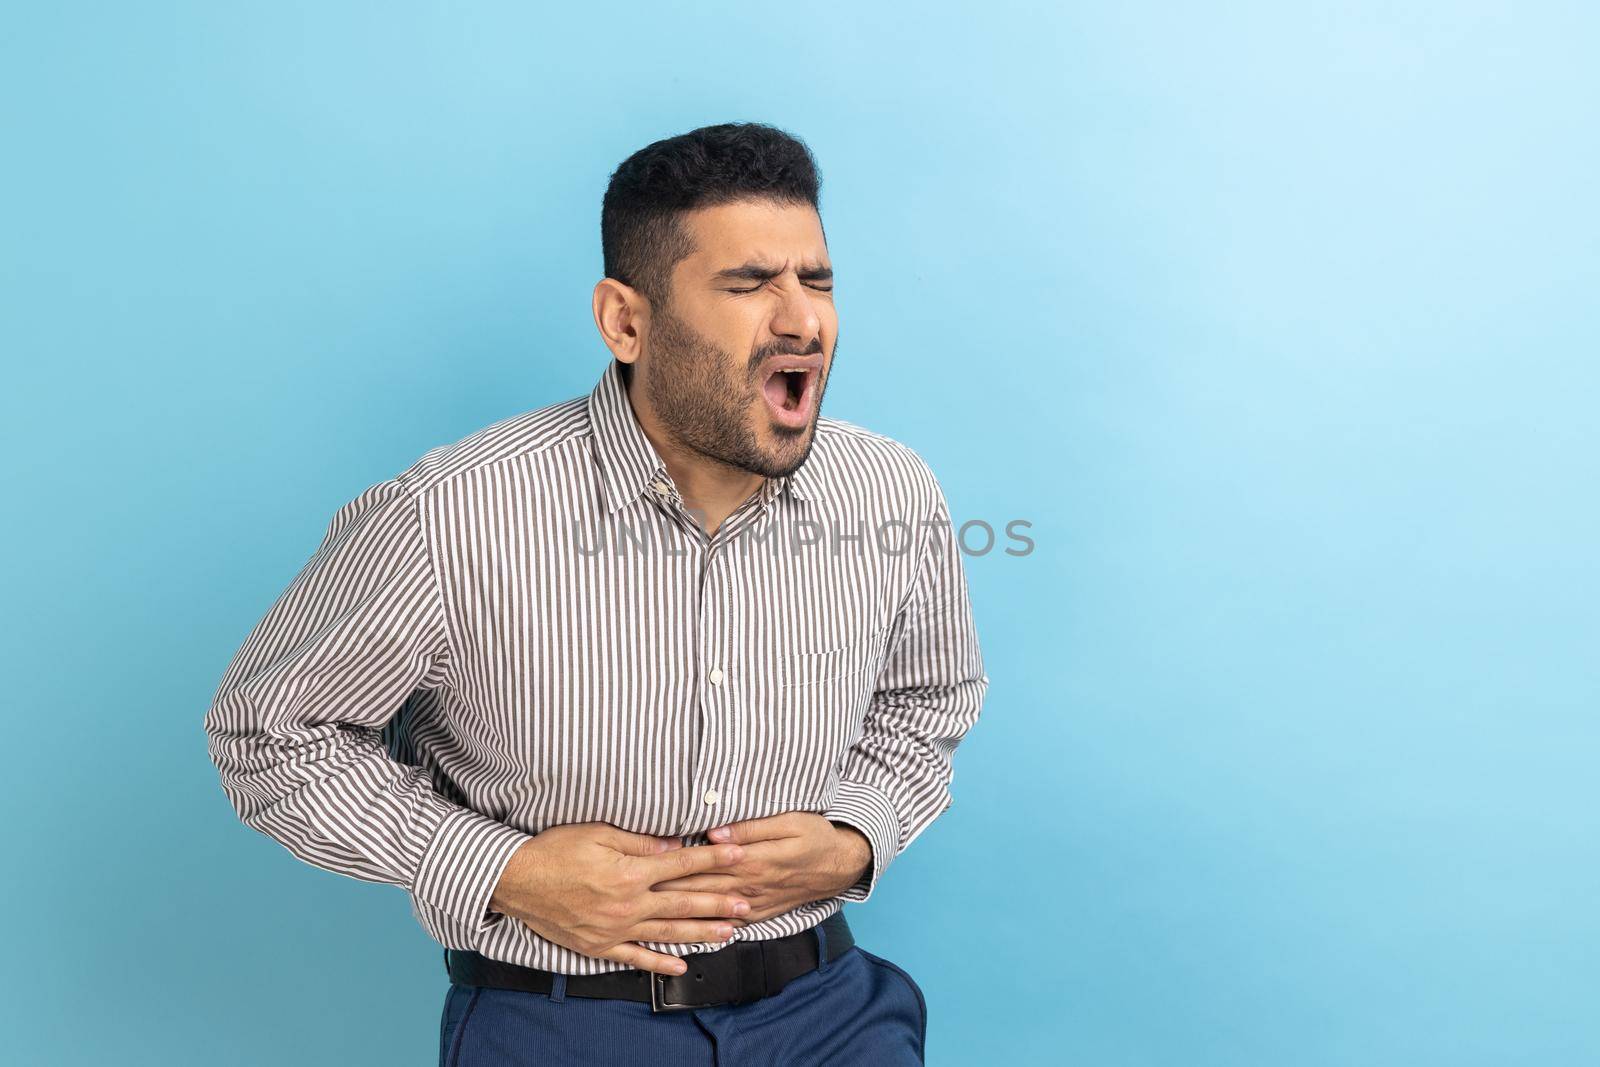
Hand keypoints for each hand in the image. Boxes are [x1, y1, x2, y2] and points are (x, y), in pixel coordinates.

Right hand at [489, 821, 752, 975]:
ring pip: (668, 933)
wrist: (516, 881)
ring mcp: (615, 929)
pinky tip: (683, 965)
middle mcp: (628, 904)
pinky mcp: (600, 946)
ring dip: (701, 933)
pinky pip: (636, 958)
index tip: (740, 856)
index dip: (714, 860)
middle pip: (683, 903)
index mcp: (630, 872)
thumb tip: (674, 845)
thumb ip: (639, 841)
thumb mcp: (598, 833)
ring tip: (729, 933)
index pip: (682, 864)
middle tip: (747, 903)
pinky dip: (660, 963)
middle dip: (719, 902)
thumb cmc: (555, 850)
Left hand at [651, 812, 872, 925]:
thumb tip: (713, 831)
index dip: (672, 864)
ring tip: (647, 914)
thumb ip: (749, 828)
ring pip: (709, 909)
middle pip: (699, 889)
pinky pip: (726, 925)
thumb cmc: (815, 835)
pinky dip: (704, 929)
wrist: (841, 865)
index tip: (643, 864)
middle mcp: (749, 886)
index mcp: (752, 860)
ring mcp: (753, 903)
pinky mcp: (759, 913)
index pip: (703, 863)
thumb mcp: (789, 821)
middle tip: (631, 892)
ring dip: (678, 913)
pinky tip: (685, 934)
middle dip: (664, 892)